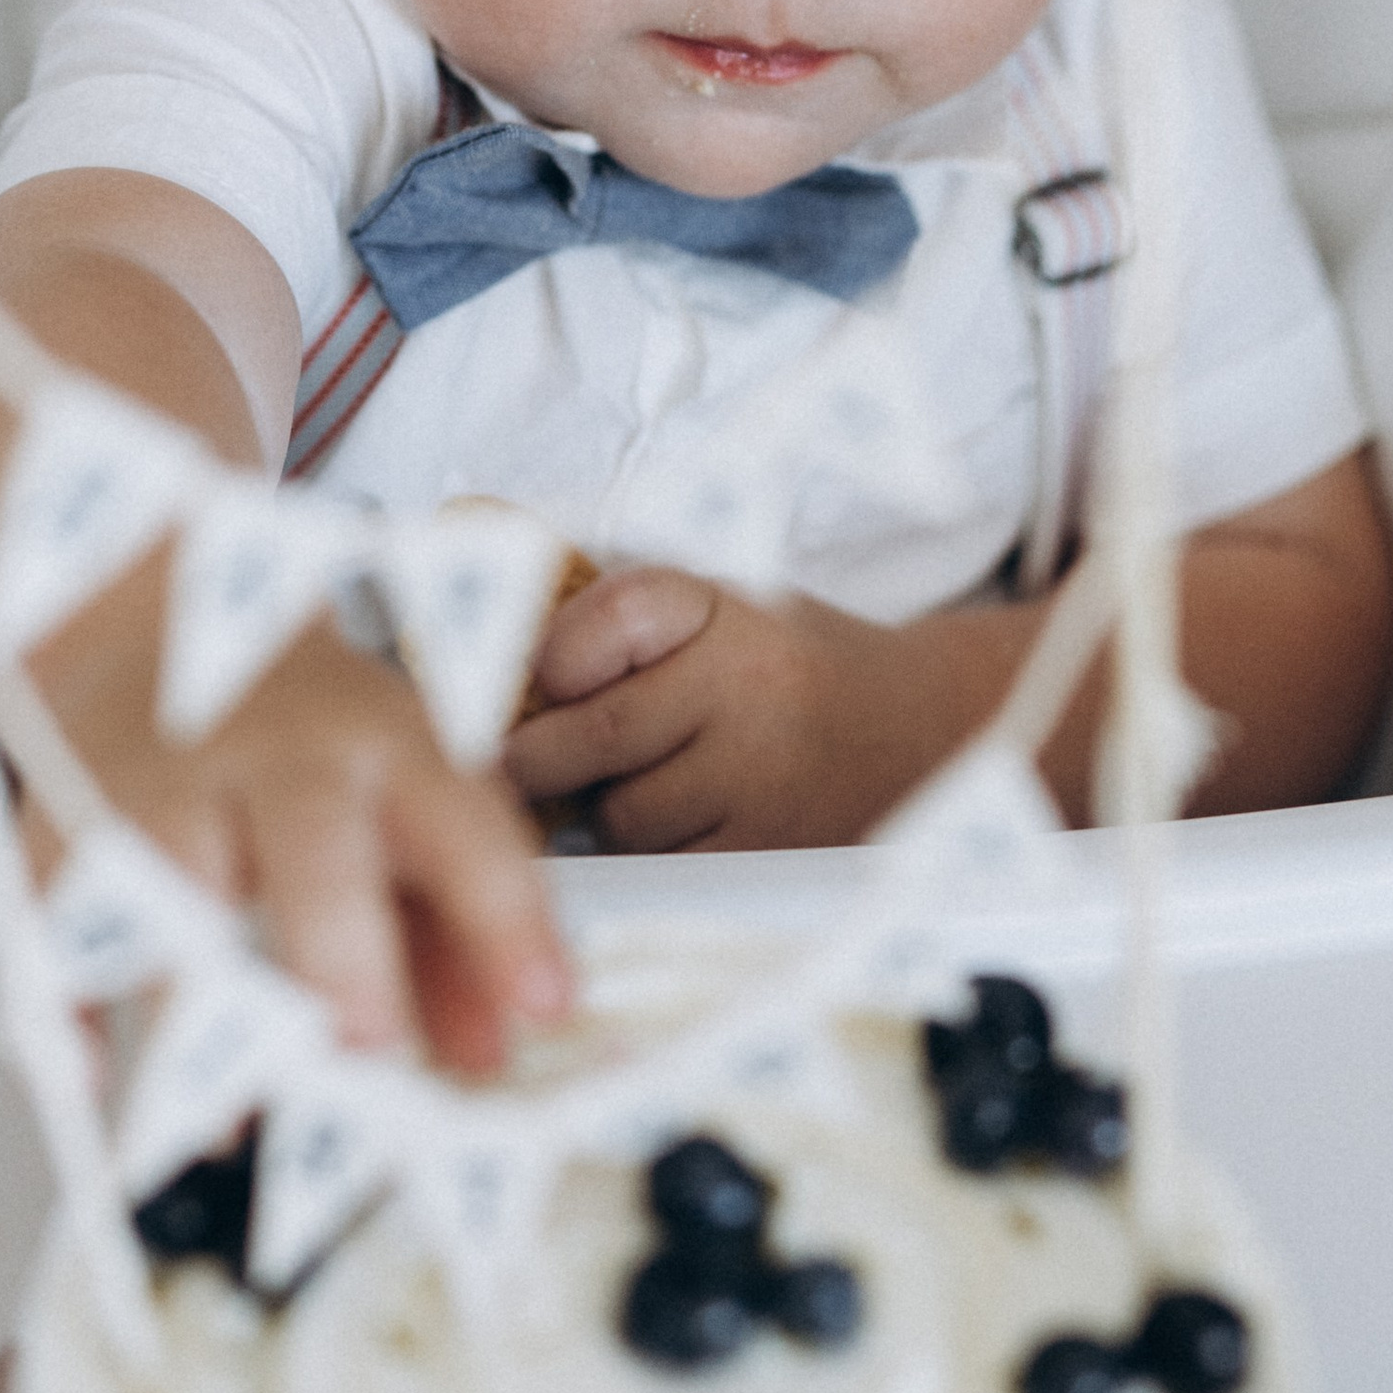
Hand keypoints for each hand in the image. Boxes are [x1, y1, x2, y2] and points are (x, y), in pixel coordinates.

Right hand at [0, 174, 568, 1071]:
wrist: (154, 602)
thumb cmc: (303, 722)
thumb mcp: (408, 789)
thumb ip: (456, 927)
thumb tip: (496, 1052)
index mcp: (383, 739)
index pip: (462, 824)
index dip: (510, 918)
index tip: (546, 1007)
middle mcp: (273, 753)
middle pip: (309, 848)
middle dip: (341, 956)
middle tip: (368, 1052)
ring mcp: (159, 780)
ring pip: (169, 890)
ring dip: (199, 1012)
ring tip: (232, 1120)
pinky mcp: (63, 815)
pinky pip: (50, 914)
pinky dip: (62, 1000)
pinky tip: (93, 1076)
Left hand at [502, 565, 1040, 851]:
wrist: (926, 732)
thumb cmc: (785, 664)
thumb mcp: (717, 601)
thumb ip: (606, 596)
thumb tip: (466, 521)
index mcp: (726, 608)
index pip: (605, 620)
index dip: (548, 655)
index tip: (535, 677)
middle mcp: (749, 688)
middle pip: (586, 737)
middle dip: (531, 756)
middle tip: (506, 759)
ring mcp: (763, 779)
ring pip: (620, 817)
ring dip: (602, 812)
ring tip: (636, 785)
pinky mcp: (772, 855)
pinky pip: (665, 871)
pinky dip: (650, 859)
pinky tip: (678, 828)